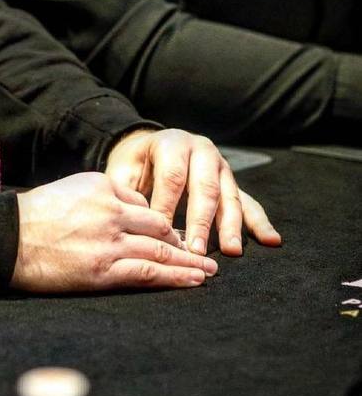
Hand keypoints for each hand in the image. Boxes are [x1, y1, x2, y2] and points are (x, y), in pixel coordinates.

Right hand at [11, 172, 216, 292]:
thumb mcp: (70, 189)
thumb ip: (102, 195)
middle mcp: (110, 211)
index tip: (170, 232)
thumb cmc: (34, 215)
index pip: (142, 203)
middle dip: (181, 240)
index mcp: (101, 186)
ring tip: (208, 270)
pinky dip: (175, 276)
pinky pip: (149, 272)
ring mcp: (109, 241)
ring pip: (161, 249)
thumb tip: (132, 210)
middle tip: (200, 252)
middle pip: (159, 225)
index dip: (160, 220)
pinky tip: (193, 279)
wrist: (9, 238)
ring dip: (189, 261)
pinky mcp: (104, 270)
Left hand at [104, 128, 281, 256]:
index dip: (167, 207)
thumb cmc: (135, 165)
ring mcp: (220, 166)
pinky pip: (248, 202)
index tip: (162, 235)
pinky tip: (271, 240)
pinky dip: (260, 222)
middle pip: (204, 187)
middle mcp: (201, 151)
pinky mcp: (232, 183)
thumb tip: (133, 218)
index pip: (172, 178)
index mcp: (172, 143)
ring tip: (230, 251)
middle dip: (200, 222)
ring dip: (230, 226)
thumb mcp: (123, 170)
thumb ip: (126, 191)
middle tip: (196, 250)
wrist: (149, 147)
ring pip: (228, 196)